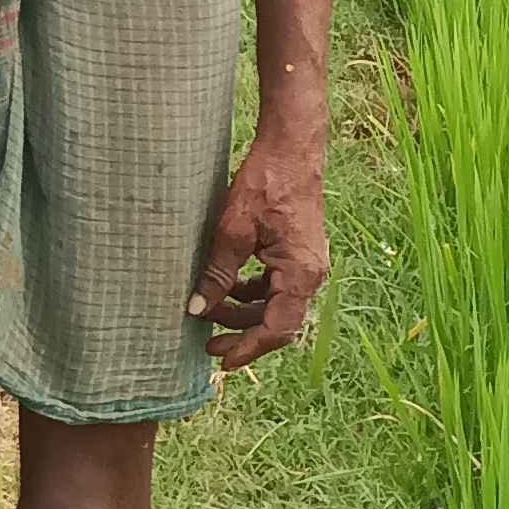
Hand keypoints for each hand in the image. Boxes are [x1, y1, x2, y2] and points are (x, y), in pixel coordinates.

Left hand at [189, 135, 328, 370]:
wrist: (292, 148)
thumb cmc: (266, 183)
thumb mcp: (233, 231)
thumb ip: (217, 274)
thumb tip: (196, 309)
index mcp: (300, 273)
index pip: (276, 329)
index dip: (248, 349)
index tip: (222, 361)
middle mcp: (311, 274)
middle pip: (278, 322)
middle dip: (242, 334)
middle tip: (207, 342)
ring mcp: (308, 263)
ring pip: (276, 304)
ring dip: (245, 312)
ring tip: (210, 310)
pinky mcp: (300, 253)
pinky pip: (278, 286)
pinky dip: (253, 293)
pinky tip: (229, 286)